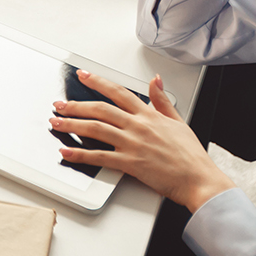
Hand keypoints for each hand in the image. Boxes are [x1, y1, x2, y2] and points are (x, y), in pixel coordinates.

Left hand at [52, 70, 232, 212]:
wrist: (199, 179)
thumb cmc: (191, 155)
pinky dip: (79, 154)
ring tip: (56, 122)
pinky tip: (66, 152)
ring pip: (95, 128)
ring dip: (72, 124)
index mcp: (149, 115)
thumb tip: (155, 81)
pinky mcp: (130, 163)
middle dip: (76, 104)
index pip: (118, 92)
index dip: (98, 81)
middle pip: (101, 109)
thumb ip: (162, 100)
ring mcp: (132, 144)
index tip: (83, 75)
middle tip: (60, 103)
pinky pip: (99, 156)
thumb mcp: (179, 121)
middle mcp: (138, 126)